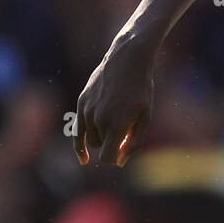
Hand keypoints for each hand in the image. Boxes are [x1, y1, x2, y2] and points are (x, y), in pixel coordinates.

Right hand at [73, 34, 154, 166]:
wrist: (127, 60)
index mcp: (117, 124)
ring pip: (92, 139)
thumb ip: (134, 142)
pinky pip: (77, 131)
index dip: (116, 159)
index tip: (122, 154)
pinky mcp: (81, 102)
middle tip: (127, 128)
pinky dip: (79, 146)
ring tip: (117, 119)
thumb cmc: (141, 90)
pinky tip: (84, 160)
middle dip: (112, 143)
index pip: (108, 157)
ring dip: (103, 137)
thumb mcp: (145, 117)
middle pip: (101, 147)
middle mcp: (99, 119)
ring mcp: (88, 110)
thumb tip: (119, 162)